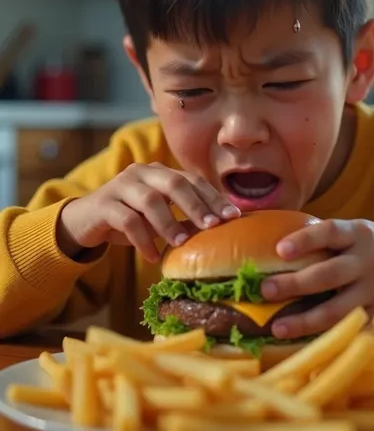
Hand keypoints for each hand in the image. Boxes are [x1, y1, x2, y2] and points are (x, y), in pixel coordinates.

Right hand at [57, 164, 239, 262]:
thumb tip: (218, 231)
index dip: (213, 197)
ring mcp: (120, 186)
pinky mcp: (103, 205)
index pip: (192, 179)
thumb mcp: (158, 217)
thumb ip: (182, 218)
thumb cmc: (129, 218)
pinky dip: (143, 240)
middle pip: (173, 183)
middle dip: (196, 205)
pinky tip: (153, 257)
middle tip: (213, 226)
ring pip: (149, 200)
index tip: (233, 217)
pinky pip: (126, 221)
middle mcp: (141, 173)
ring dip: (168, 223)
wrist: (84, 221)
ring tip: (182, 243)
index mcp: (159, 173)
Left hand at [261, 219, 373, 338]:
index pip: (330, 232)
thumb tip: (268, 244)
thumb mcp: (349, 232)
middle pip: (330, 273)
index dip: (305, 240)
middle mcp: (368, 261)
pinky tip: (302, 344)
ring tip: (277, 327)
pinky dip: (325, 336)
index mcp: (357, 234)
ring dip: (305, 320)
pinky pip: (350, 329)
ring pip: (339, 309)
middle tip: (266, 290)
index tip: (279, 250)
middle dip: (296, 284)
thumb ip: (319, 238)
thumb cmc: (360, 246)